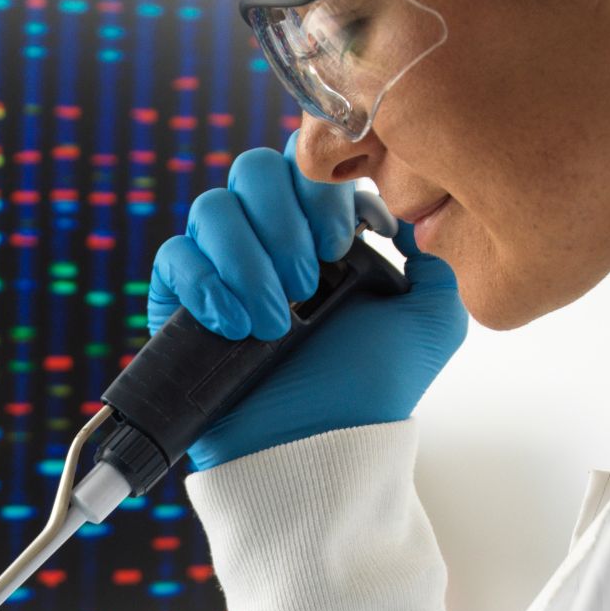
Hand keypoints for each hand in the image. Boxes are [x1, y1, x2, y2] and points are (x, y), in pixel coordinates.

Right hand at [147, 133, 467, 469]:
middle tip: (306, 284)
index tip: (339, 243)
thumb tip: (411, 221)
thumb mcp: (431, 321)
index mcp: (321, 235)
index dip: (319, 190)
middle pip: (252, 170)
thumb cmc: (369, 391)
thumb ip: (435, 261)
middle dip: (282, 220)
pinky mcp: (179, 304)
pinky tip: (234, 324)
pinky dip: (205, 284)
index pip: (306, 164)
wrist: (315, 447)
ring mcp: (220, 270)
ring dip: (247, 259)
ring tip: (273, 321)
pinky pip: (174, 258)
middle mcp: (267, 243)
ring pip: (211, 209)